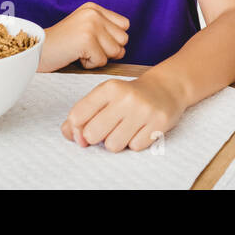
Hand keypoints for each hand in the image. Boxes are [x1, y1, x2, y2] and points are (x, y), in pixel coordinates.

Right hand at [39, 2, 129, 71]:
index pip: (124, 25)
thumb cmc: (60, 45)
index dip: (112, 39)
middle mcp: (94, 13)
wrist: (34, 52)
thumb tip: (123, 50)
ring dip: (98, 58)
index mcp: (94, 8)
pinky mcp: (87, 40)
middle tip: (84, 48)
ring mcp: (91, 25)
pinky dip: (89, 65)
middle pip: (123, 39)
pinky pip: (102, 61)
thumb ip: (105, 32)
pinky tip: (74, 56)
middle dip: (107, 50)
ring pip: (115, 51)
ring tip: (79, 51)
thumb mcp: (83, 29)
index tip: (92, 42)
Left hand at [61, 74, 186, 151]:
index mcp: (109, 88)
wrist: (166, 88)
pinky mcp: (159, 123)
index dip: (76, 129)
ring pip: (113, 145)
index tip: (84, 129)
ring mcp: (144, 110)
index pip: (77, 115)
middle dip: (97, 137)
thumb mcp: (105, 96)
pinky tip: (140, 129)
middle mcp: (126, 97)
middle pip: (92, 134)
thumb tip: (68, 134)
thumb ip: (83, 113)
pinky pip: (135, 147)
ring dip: (117, 141)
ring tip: (125, 129)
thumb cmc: (129, 95)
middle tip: (108, 129)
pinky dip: (135, 142)